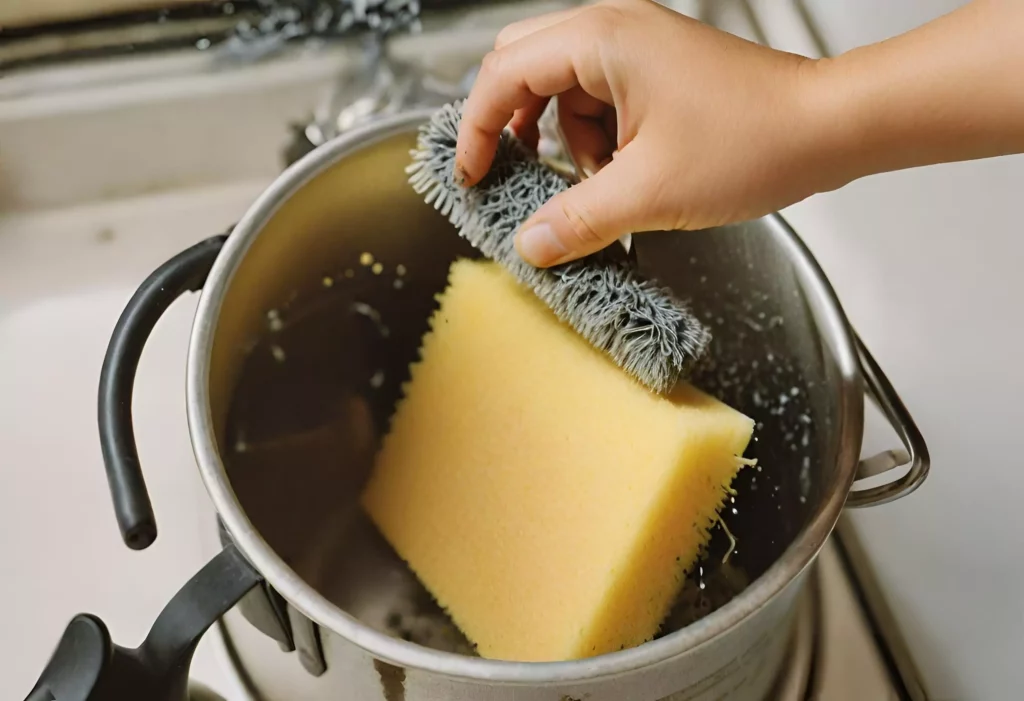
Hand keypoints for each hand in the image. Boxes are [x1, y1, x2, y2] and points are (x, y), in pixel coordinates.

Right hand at [454, 0, 829, 266]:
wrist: (828, 129)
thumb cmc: (754, 141)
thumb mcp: (649, 193)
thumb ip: (577, 219)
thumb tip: (529, 243)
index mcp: (601, 40)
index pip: (503, 74)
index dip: (475, 129)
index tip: (471, 176)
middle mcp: (614, 30)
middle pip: (523, 68)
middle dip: (510, 126)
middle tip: (508, 175)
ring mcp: (638, 48)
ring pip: (562, 89)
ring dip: (563, 141)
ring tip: (593, 185)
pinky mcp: (658, 71)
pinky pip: (599, 100)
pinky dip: (596, 141)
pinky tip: (619, 175)